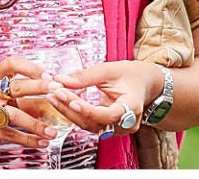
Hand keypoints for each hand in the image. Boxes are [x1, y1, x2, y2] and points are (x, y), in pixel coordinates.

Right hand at [0, 56, 57, 147]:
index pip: (13, 63)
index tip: (49, 75)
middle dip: (40, 89)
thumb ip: (23, 88)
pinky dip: (28, 139)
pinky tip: (41, 141)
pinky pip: (9, 134)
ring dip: (37, 124)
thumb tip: (56, 92)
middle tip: (59, 93)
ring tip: (53, 131)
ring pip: (14, 115)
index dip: (32, 68)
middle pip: (16, 87)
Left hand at [46, 61, 165, 135]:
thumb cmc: (132, 75)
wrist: (144, 84)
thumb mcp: (111, 70)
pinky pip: (87, 123)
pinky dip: (74, 112)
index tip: (71, 100)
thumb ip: (86, 76)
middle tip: (54, 91)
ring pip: (87, 125)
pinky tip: (62, 100)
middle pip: (94, 122)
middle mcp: (125, 123)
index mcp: (132, 107)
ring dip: (68, 110)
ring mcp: (117, 128)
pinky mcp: (107, 127)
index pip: (108, 115)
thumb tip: (60, 80)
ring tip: (53, 94)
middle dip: (71, 107)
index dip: (88, 110)